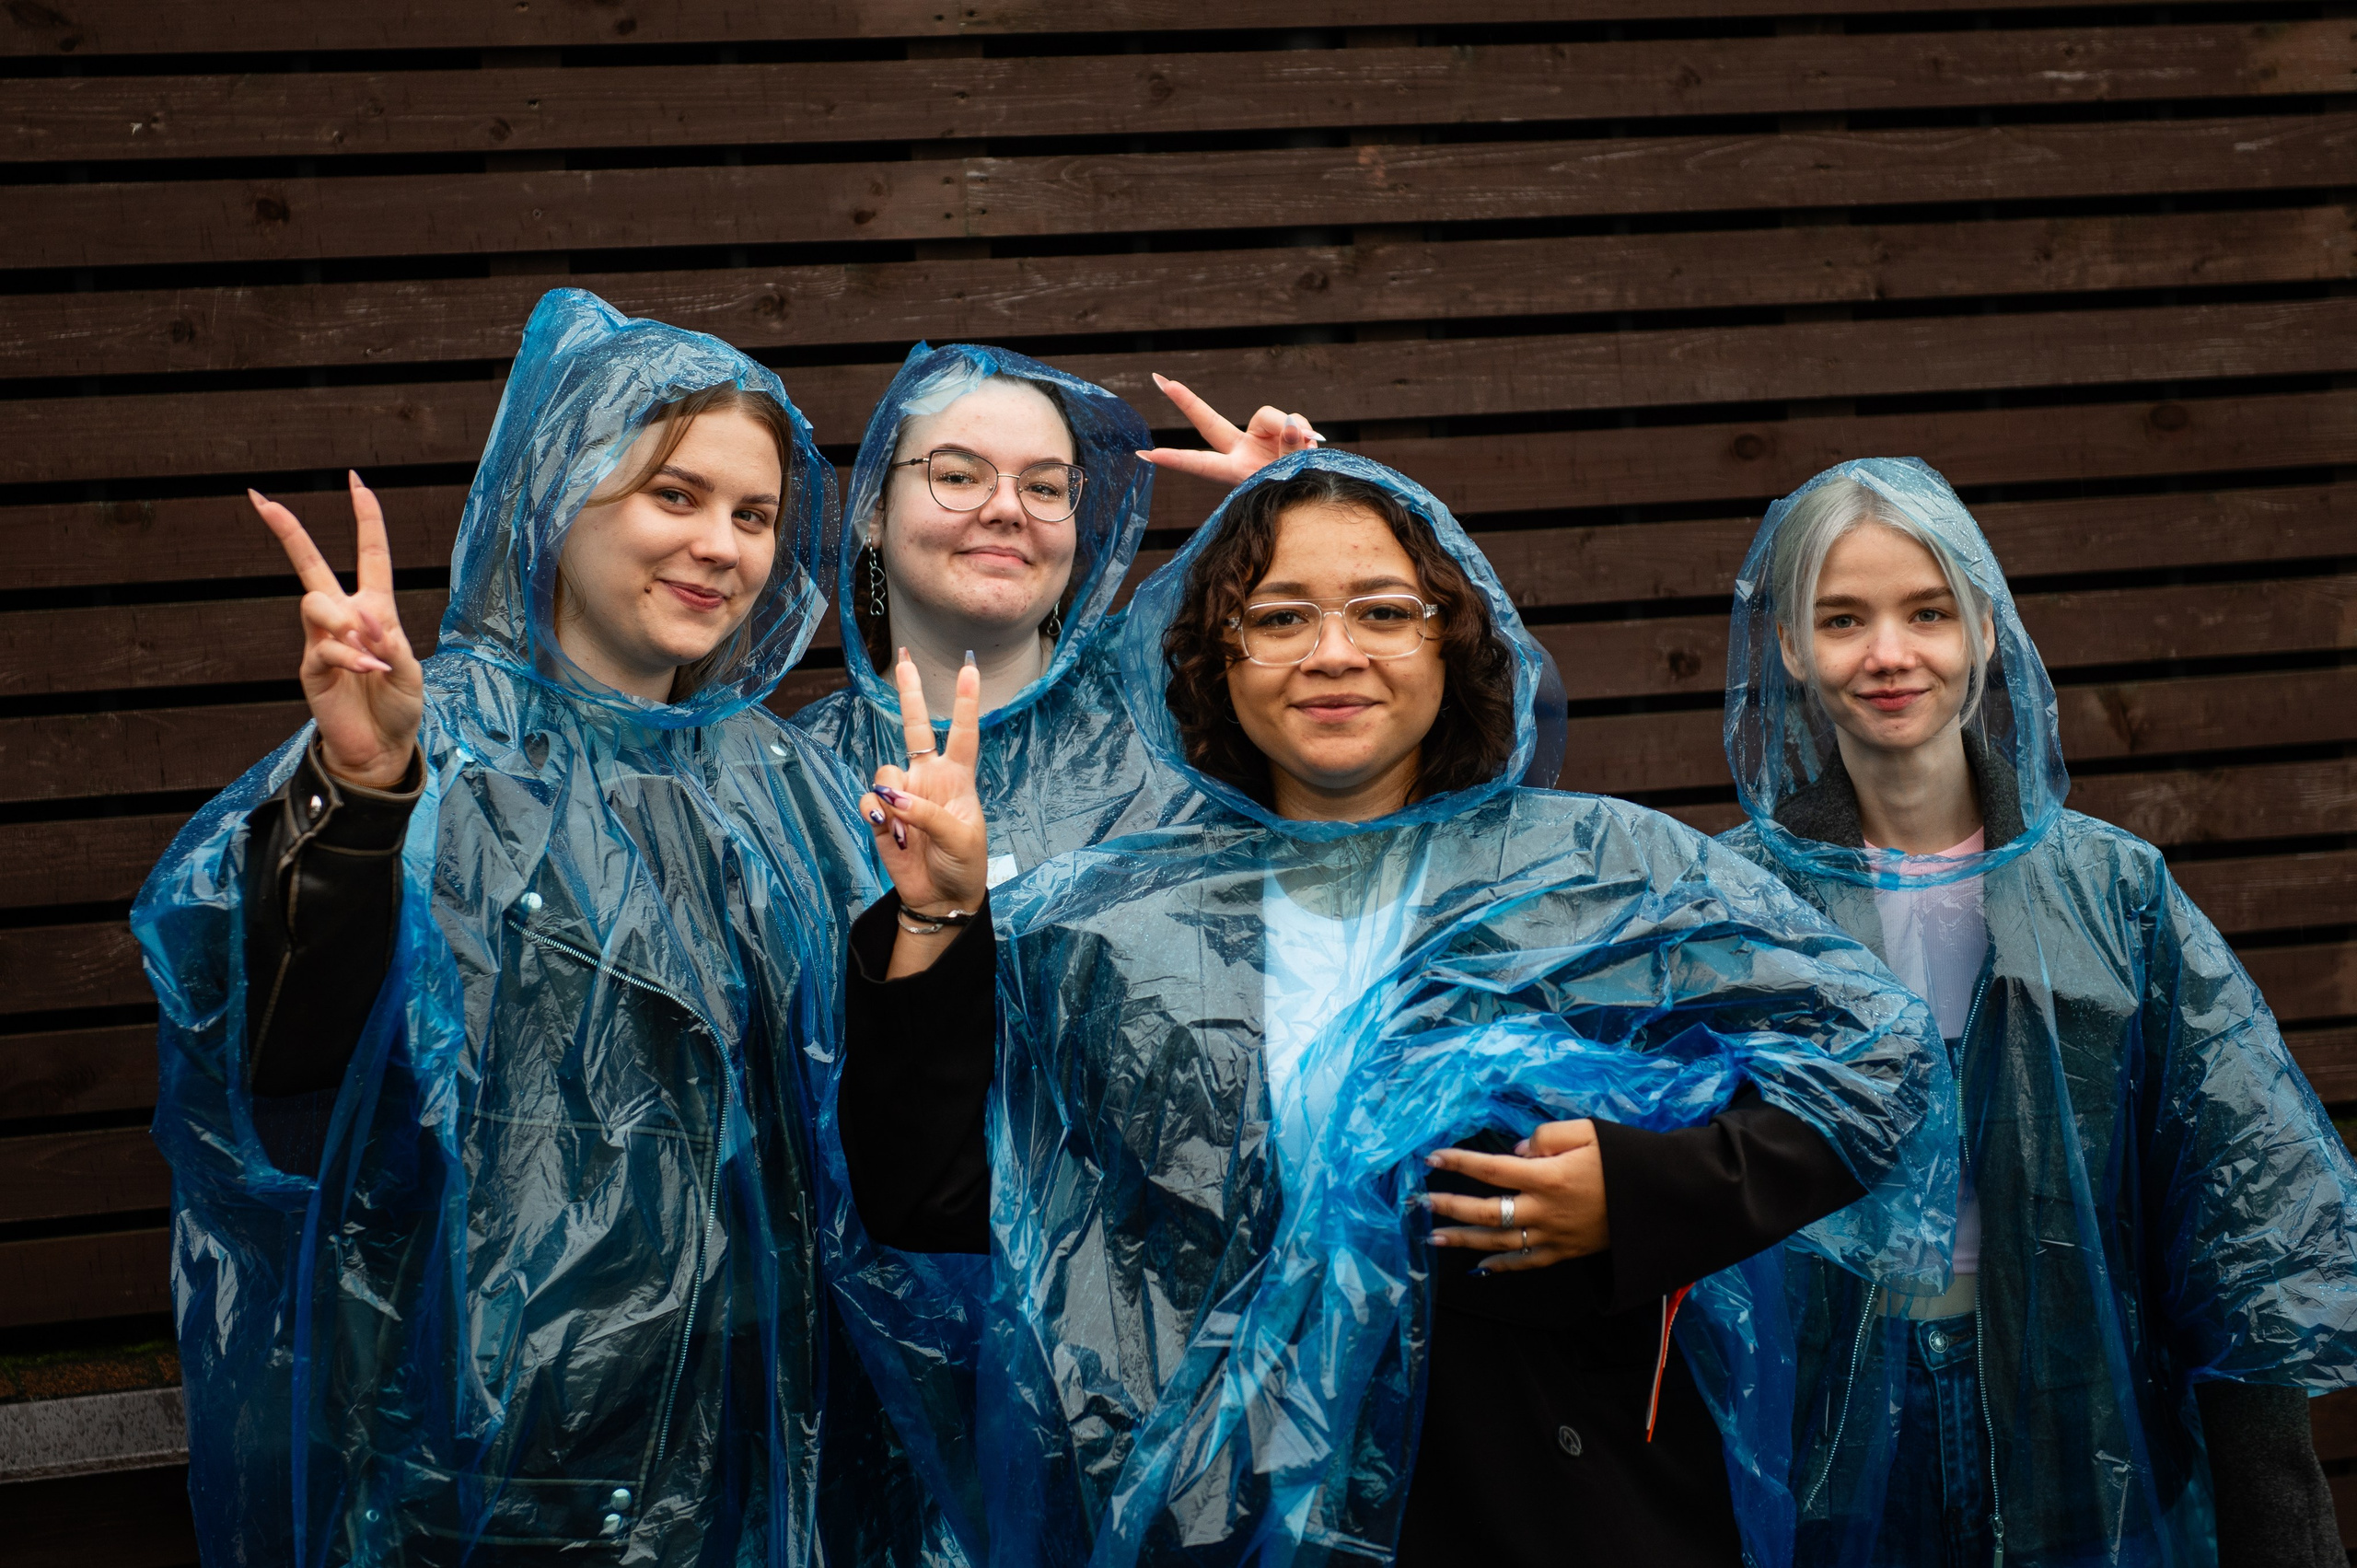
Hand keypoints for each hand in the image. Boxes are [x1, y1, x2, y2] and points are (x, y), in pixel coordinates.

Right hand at [251, 472, 422, 789]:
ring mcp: (321, 640)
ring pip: (314, 603)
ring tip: (369, 652)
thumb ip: (392, 642)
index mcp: (375, 608)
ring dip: (344, 622)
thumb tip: (361, 620)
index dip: (365, 518)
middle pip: (310, 564)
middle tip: (259, 499)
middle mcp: (342, 617)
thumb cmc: (399, 706)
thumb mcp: (411, 671)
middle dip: (286, 530)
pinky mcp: (311, 667)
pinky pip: (324, 648)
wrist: (382, 747)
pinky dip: (350, 657)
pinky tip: (368, 670)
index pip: (369, 554)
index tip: (355, 480)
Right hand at [862, 648, 988, 975]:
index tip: (969, 668)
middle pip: (915, 727)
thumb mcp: (961, 838)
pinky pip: (871, 799)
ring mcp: (904, 794)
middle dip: (910, 693)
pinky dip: (877, 812)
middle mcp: (929, 778)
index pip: (963, 733)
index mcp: (958, 778)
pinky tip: (890, 831)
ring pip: (886, 771)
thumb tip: (892, 797)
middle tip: (905, 658)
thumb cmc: (964, 864)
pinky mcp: (882, 815)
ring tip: (907, 830)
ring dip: (894, 798)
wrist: (942, 897)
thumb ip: (929, 813)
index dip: (966, 702)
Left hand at [1136, 372, 1323, 484]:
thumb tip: (1292, 424)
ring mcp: (1258, 439)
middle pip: (1210, 422)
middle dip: (1187, 402)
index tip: (1146, 455)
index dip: (1175, 459)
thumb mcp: (1293, 479)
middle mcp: (1241, 452)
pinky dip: (1304, 429)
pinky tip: (1313, 443)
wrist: (1318, 490)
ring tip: (1306, 450)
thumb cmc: (1299, 493)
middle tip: (1159, 380)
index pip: (1201, 464)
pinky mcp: (1277, 429)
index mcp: (1236, 473)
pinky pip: (1291, 417)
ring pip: (1268, 416)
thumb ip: (1290, 451)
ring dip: (1290, 429)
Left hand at [1423, 1118, 1607, 1272]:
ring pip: (1499, 1242)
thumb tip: (1517, 1151)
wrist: (1662, 1199)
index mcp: (1549, 1177)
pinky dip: (1501, 1266)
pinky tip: (1479, 1265)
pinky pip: (1527, 1263)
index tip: (1432, 1158)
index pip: (1492, 1168)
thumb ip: (1548, 1136)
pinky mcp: (1566, 1253)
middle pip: (1487, 1211)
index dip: (1459, 1163)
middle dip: (1450, 1206)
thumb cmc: (1624, 1159)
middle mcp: (1546, 1210)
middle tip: (1419, 1202)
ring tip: (1433, 1236)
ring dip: (1464, 1239)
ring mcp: (1554, 1236)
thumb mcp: (1589, 1131)